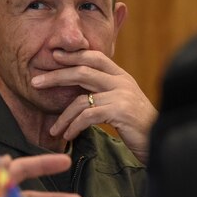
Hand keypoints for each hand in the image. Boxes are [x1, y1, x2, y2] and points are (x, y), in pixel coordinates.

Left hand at [31, 49, 156, 163]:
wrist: (160, 142)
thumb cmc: (138, 126)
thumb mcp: (122, 103)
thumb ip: (104, 92)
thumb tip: (78, 91)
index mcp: (121, 76)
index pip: (94, 57)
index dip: (72, 55)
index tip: (53, 56)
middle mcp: (122, 81)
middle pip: (82, 71)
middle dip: (56, 76)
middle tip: (36, 82)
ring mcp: (122, 95)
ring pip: (81, 98)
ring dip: (63, 116)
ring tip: (55, 129)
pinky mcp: (120, 112)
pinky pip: (88, 116)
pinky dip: (74, 126)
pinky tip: (68, 135)